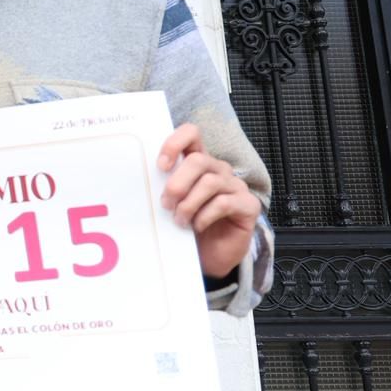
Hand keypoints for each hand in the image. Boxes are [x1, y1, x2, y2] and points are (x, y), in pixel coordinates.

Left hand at [159, 123, 262, 277]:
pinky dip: (204, 216)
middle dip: (177, 183)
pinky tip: (197, 226)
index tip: (160, 166)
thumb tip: (142, 180)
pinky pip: (224, 203)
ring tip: (180, 220)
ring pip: (209, 182)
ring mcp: (236, 186)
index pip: (191, 134)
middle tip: (166, 204)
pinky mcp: (248, 205)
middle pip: (198, 160)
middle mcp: (219, 169)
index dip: (174, 143)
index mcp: (198, 163)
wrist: (210, 256)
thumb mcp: (172, 203)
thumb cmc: (188, 225)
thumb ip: (164, 186)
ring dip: (189, 204)